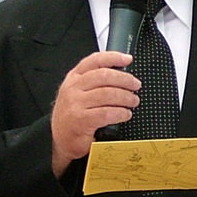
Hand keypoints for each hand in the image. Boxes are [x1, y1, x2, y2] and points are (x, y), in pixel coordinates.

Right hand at [51, 51, 140, 175]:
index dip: (113, 57)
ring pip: (107, 94)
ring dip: (126, 97)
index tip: (128, 59)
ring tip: (133, 101)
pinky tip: (126, 114)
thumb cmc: (73, 116)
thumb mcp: (78, 93)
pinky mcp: (81, 120)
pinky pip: (107, 113)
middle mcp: (73, 88)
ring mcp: (76, 103)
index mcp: (74, 77)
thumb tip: (121, 75)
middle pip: (104, 76)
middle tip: (136, 86)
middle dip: (125, 80)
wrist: (60, 139)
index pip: (95, 61)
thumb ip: (94, 82)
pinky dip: (120, 113)